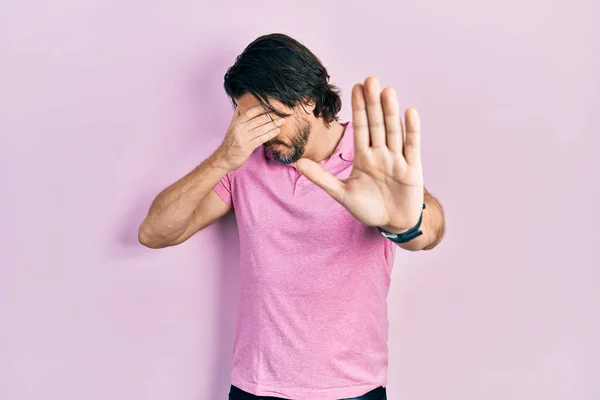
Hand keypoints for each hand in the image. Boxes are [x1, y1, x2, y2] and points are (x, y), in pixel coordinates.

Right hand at [217, 105, 285, 170]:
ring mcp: (243, 138)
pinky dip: (270, 134)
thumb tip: (242, 103)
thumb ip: (238, 115)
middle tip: (282, 113)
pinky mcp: (247, 147)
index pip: (252, 112)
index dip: (263, 108)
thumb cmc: (230, 142)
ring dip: (273, 124)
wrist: (224, 158)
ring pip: (261, 128)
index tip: (273, 106)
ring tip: (282, 120)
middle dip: (272, 116)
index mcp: (237, 122)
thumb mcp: (232, 126)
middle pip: (258, 119)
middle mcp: (239, 128)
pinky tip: (277, 131)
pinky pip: (261, 139)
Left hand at [295, 77, 423, 232]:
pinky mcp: (413, 169)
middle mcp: (381, 154)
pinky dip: (411, 131)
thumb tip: (297, 164)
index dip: (359, 108)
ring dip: (390, 112)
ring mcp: (397, 160)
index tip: (355, 87)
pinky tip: (409, 112)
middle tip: (370, 79)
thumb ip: (322, 178)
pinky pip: (412, 147)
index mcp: (364, 157)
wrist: (392, 223)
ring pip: (393, 132)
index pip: (361, 128)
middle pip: (376, 125)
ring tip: (387, 91)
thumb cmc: (368, 209)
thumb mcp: (342, 194)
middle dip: (373, 103)